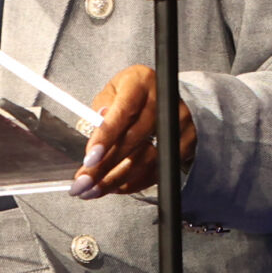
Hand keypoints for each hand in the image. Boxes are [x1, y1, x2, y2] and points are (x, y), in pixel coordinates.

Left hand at [73, 64, 194, 200]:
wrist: (162, 95)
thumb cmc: (131, 94)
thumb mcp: (111, 92)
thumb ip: (101, 109)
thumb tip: (96, 126)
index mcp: (140, 82)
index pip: (123, 112)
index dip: (106, 138)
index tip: (89, 159)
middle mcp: (163, 101)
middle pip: (134, 140)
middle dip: (106, 165)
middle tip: (84, 182)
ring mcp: (178, 122)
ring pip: (147, 159)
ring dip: (117, 179)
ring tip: (94, 190)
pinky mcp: (187, 142)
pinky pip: (159, 169)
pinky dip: (136, 182)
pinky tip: (116, 187)